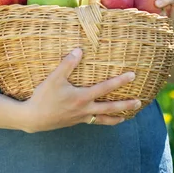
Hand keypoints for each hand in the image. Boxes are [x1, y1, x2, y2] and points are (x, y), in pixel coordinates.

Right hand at [23, 48, 139, 132]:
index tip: (132, 76)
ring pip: (103, 119)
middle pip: (110, 107)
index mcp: (82, 97)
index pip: (105, 88)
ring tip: (127, 117)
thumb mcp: (54, 78)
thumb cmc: (44, 97)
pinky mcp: (76, 122)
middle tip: (139, 101)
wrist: (34, 119)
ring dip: (116, 117)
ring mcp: (81, 117)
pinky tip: (103, 119)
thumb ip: (67, 64)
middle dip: (125, 104)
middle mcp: (85, 109)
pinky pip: (94, 122)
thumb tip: (79, 50)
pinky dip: (102, 121)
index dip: (119, 81)